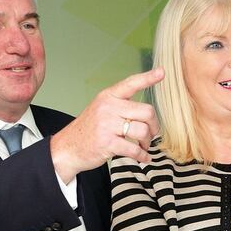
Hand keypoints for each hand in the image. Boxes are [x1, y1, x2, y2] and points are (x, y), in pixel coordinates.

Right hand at [50, 67, 163, 181]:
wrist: (68, 147)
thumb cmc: (90, 129)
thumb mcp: (101, 109)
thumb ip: (121, 106)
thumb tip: (148, 113)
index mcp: (108, 96)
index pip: (131, 83)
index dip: (148, 78)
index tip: (162, 72)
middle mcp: (108, 107)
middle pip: (146, 111)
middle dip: (154, 126)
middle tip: (151, 134)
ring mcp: (107, 125)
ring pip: (143, 131)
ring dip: (147, 142)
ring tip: (143, 145)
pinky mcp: (108, 143)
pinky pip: (134, 149)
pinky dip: (142, 156)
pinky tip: (143, 157)